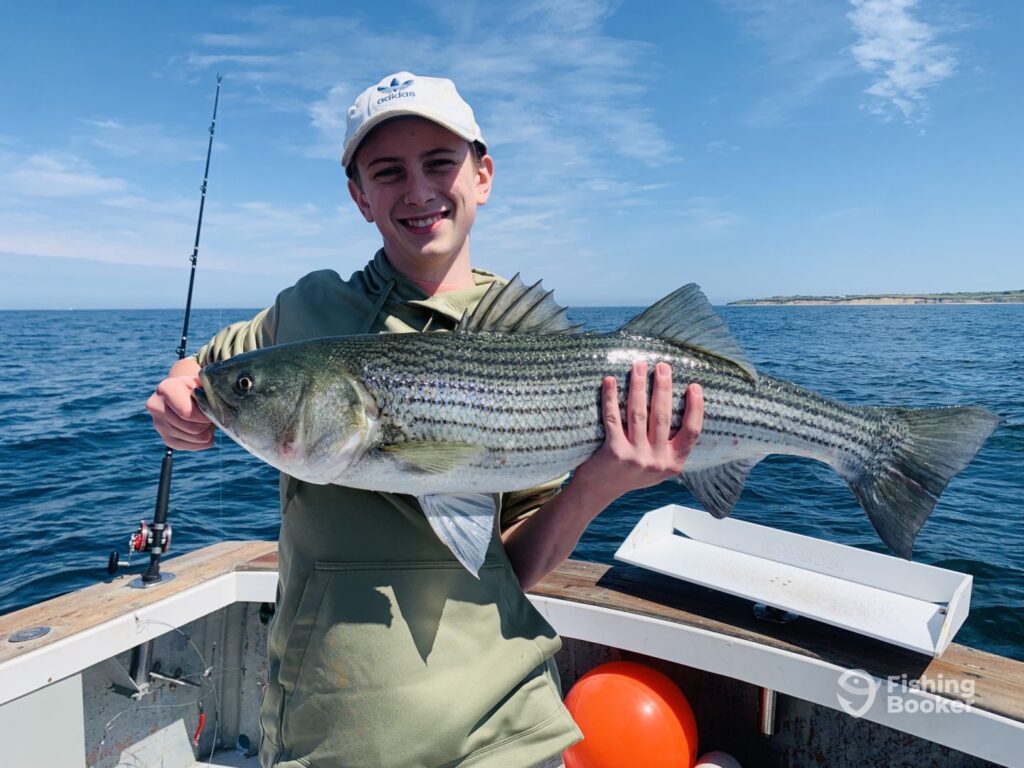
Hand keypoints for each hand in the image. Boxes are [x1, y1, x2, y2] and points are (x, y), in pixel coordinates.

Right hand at [146, 374, 213, 450]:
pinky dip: (202, 442)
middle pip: (192, 428)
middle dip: (207, 424)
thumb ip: (209, 387)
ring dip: (206, 432)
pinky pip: (190, 447)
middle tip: (211, 417)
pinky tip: (204, 431)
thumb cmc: (198, 387)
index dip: (204, 415)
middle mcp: (156, 407)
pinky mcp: (166, 439)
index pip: (187, 412)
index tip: (212, 410)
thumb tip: (215, 402)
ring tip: (206, 421)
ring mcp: (159, 424)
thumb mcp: (203, 382)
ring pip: (193, 438)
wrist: (186, 393)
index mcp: (166, 388)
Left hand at [575, 361, 703, 503]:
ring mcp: (636, 458)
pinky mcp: (614, 452)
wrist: (599, 490)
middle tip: (662, 366)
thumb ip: (670, 444)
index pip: (692, 432)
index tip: (694, 386)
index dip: (696, 408)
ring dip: (638, 386)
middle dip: (663, 388)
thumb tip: (683, 404)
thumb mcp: (658, 465)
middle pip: (663, 417)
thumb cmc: (630, 470)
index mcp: (673, 463)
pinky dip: (610, 397)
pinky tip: (609, 381)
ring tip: (638, 366)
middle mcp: (657, 462)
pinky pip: (613, 418)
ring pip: (638, 413)